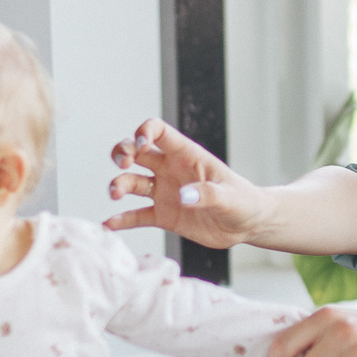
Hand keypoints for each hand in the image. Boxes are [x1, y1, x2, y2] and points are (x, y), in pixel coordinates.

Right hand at [105, 118, 264, 247]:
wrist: (247, 225)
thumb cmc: (243, 202)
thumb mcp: (230, 197)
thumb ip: (208, 194)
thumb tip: (184, 196)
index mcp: (186, 155)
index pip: (158, 132)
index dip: (144, 132)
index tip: (141, 145)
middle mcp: (169, 170)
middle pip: (135, 152)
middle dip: (122, 153)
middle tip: (122, 166)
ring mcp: (164, 192)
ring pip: (131, 182)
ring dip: (118, 185)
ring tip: (115, 194)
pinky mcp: (163, 216)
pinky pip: (137, 215)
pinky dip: (122, 220)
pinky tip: (109, 224)